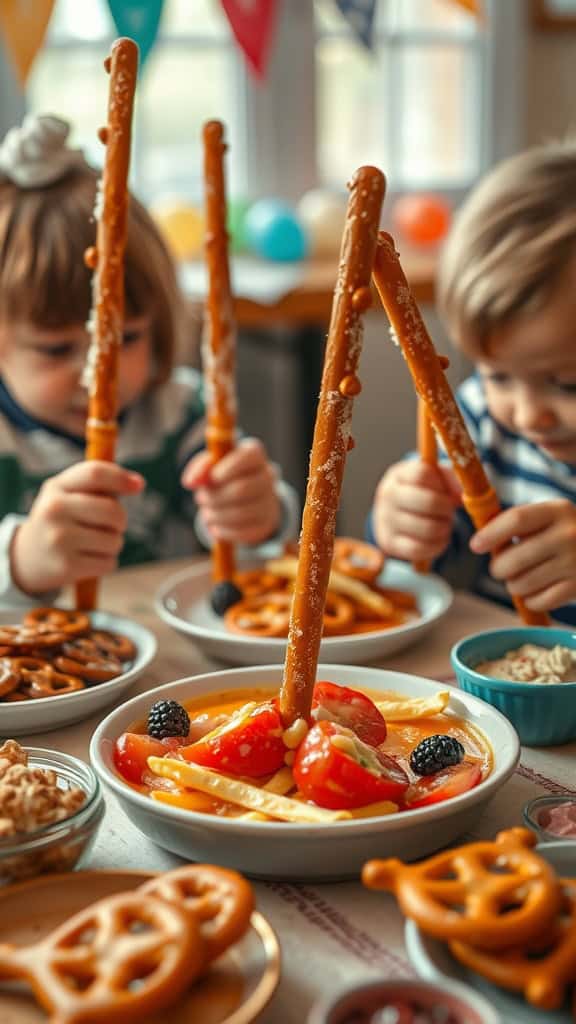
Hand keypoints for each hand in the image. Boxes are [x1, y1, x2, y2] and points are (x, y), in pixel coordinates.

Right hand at [11, 462, 143, 594]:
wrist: (26, 557)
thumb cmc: (60, 519)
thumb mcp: (67, 494)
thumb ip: (99, 484)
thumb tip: (138, 483)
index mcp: (56, 487)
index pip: (95, 474)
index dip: (121, 478)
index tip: (139, 485)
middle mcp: (54, 510)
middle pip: (113, 511)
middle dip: (120, 520)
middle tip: (111, 525)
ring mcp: (59, 539)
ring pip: (114, 540)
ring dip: (113, 543)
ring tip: (93, 543)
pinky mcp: (66, 566)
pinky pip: (109, 562)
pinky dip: (106, 562)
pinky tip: (88, 559)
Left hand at [182, 438, 280, 544]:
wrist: (244, 497)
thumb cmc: (224, 475)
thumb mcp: (211, 465)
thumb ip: (201, 468)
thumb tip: (190, 482)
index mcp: (255, 455)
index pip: (249, 456)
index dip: (229, 467)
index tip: (213, 478)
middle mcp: (268, 476)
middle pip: (242, 489)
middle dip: (215, 497)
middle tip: (200, 499)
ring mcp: (270, 501)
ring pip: (241, 513)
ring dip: (216, 515)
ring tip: (207, 513)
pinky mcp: (265, 523)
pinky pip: (243, 532)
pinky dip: (224, 531)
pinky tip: (216, 526)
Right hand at [372, 460, 460, 562]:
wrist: (394, 513)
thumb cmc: (421, 492)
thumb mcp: (434, 478)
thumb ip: (452, 479)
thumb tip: (462, 495)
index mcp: (399, 474)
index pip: (423, 474)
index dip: (441, 484)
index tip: (444, 490)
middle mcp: (388, 495)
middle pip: (429, 502)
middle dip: (447, 509)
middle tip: (448, 511)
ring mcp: (386, 520)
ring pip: (427, 529)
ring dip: (444, 528)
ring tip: (444, 524)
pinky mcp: (389, 543)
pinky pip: (419, 549)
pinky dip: (436, 545)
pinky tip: (439, 538)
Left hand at [470, 500, 575, 610]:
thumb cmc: (565, 533)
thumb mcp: (549, 517)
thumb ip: (518, 524)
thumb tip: (480, 541)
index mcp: (557, 510)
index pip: (516, 519)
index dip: (491, 534)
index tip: (475, 545)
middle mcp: (568, 535)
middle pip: (514, 558)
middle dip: (498, 568)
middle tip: (501, 569)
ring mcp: (575, 562)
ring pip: (522, 583)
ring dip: (513, 585)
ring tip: (521, 579)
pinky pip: (538, 601)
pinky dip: (531, 600)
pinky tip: (536, 592)